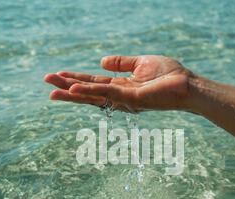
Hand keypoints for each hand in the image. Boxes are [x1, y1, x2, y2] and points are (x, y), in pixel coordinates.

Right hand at [44, 55, 193, 112]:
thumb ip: (121, 63)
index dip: (76, 79)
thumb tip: (101, 61)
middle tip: (46, 84)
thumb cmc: (169, 75)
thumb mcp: (141, 63)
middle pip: (89, 92)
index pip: (94, 83)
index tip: (58, 75)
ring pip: (93, 96)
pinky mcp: (131, 100)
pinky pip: (106, 94)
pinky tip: (73, 90)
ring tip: (52, 91)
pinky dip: (89, 92)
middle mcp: (120, 97)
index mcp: (121, 87)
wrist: (188, 84)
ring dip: (71, 93)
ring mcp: (124, 101)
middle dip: (67, 89)